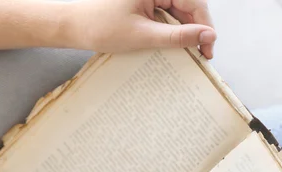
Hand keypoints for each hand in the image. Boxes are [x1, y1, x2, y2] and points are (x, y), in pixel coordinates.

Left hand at [70, 0, 217, 58]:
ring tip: (192, 53)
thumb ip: (177, 36)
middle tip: (203, 55)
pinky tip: (176, 46)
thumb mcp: (143, 35)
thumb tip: (207, 36)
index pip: (194, 1)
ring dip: (186, 32)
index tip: (209, 48)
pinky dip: (173, 30)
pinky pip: (167, 14)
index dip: (205, 26)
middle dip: (197, 30)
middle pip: (189, 6)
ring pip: (179, 11)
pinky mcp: (145, 2)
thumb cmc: (100, 27)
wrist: (72, 27)